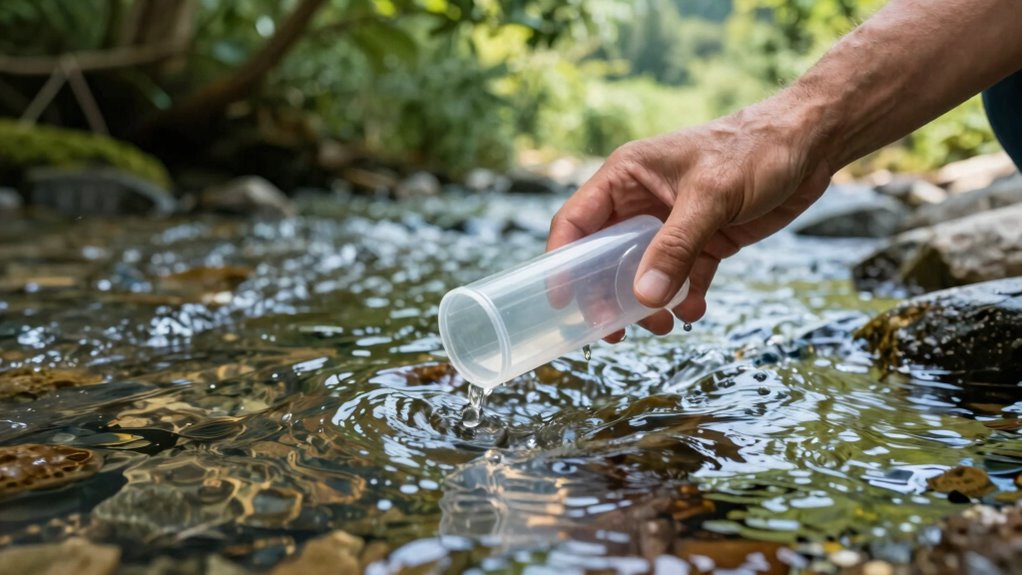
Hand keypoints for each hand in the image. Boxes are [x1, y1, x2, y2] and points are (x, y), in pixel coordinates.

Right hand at [547, 98, 833, 341]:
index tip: (561, 303)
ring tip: (662, 326)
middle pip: (604, 257)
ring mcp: (672, 224)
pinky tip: (694, 311)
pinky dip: (684, 299)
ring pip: (643, 274)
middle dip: (607, 295)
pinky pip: (682, 279)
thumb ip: (675, 248)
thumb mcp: (709, 196)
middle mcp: (641, 202)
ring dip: (647, 305)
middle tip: (614, 330)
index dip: (562, 263)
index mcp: (626, 177)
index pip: (577, 222)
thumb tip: (643, 298)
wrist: (811, 144)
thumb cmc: (755, 149)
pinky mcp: (704, 241)